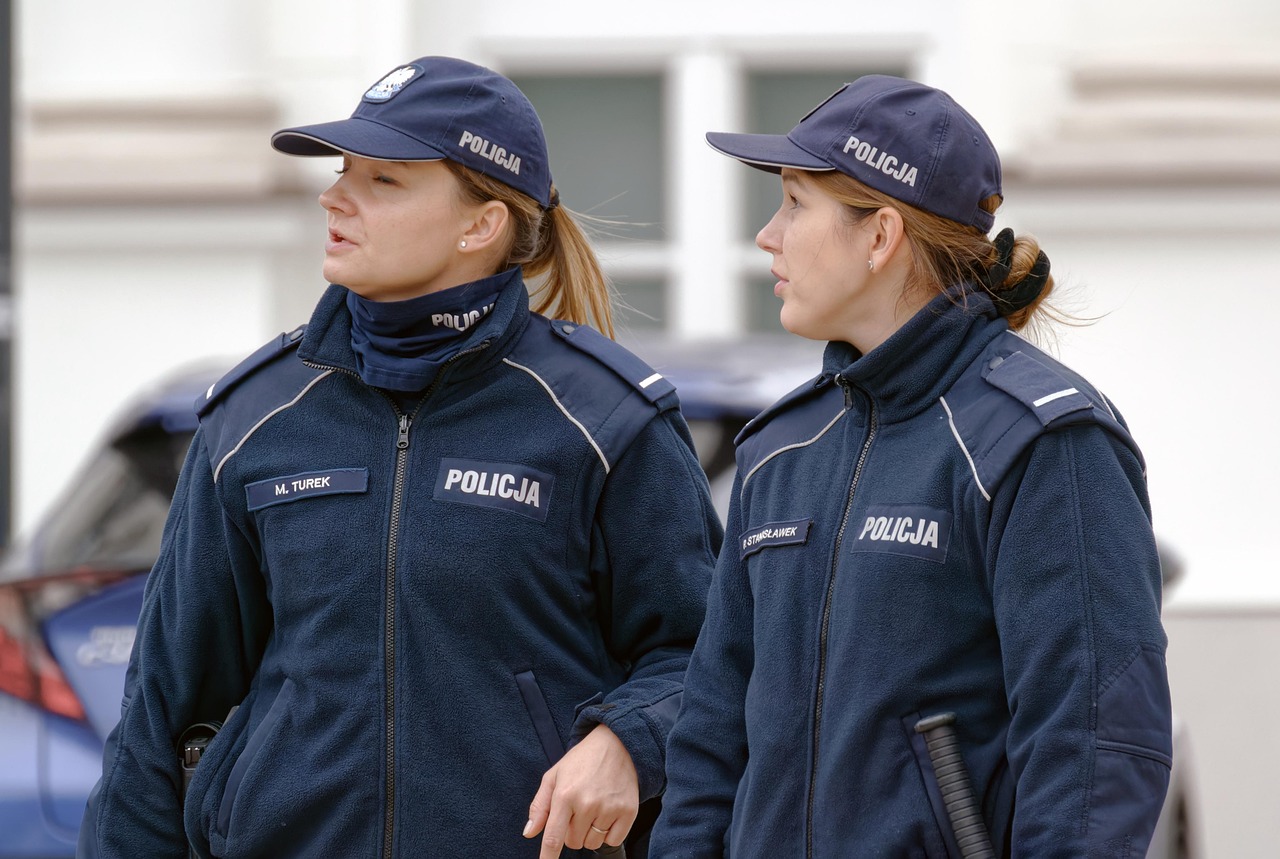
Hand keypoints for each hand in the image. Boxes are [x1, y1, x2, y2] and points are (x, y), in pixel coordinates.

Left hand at [523, 722, 638, 857]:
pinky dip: (608, 833)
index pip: (553, 838)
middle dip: (572, 831)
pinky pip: (612, 841)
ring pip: (591, 843)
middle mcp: (587, 803)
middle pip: (573, 842)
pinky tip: (608, 812)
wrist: (618, 744)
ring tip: (594, 808)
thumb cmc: (582, 761)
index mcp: (565, 795)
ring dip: (590, 833)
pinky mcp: (628, 811)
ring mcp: (609, 808)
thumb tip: (529, 833)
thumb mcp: (554, 776)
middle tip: (578, 809)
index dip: (547, 857)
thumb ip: (539, 806)